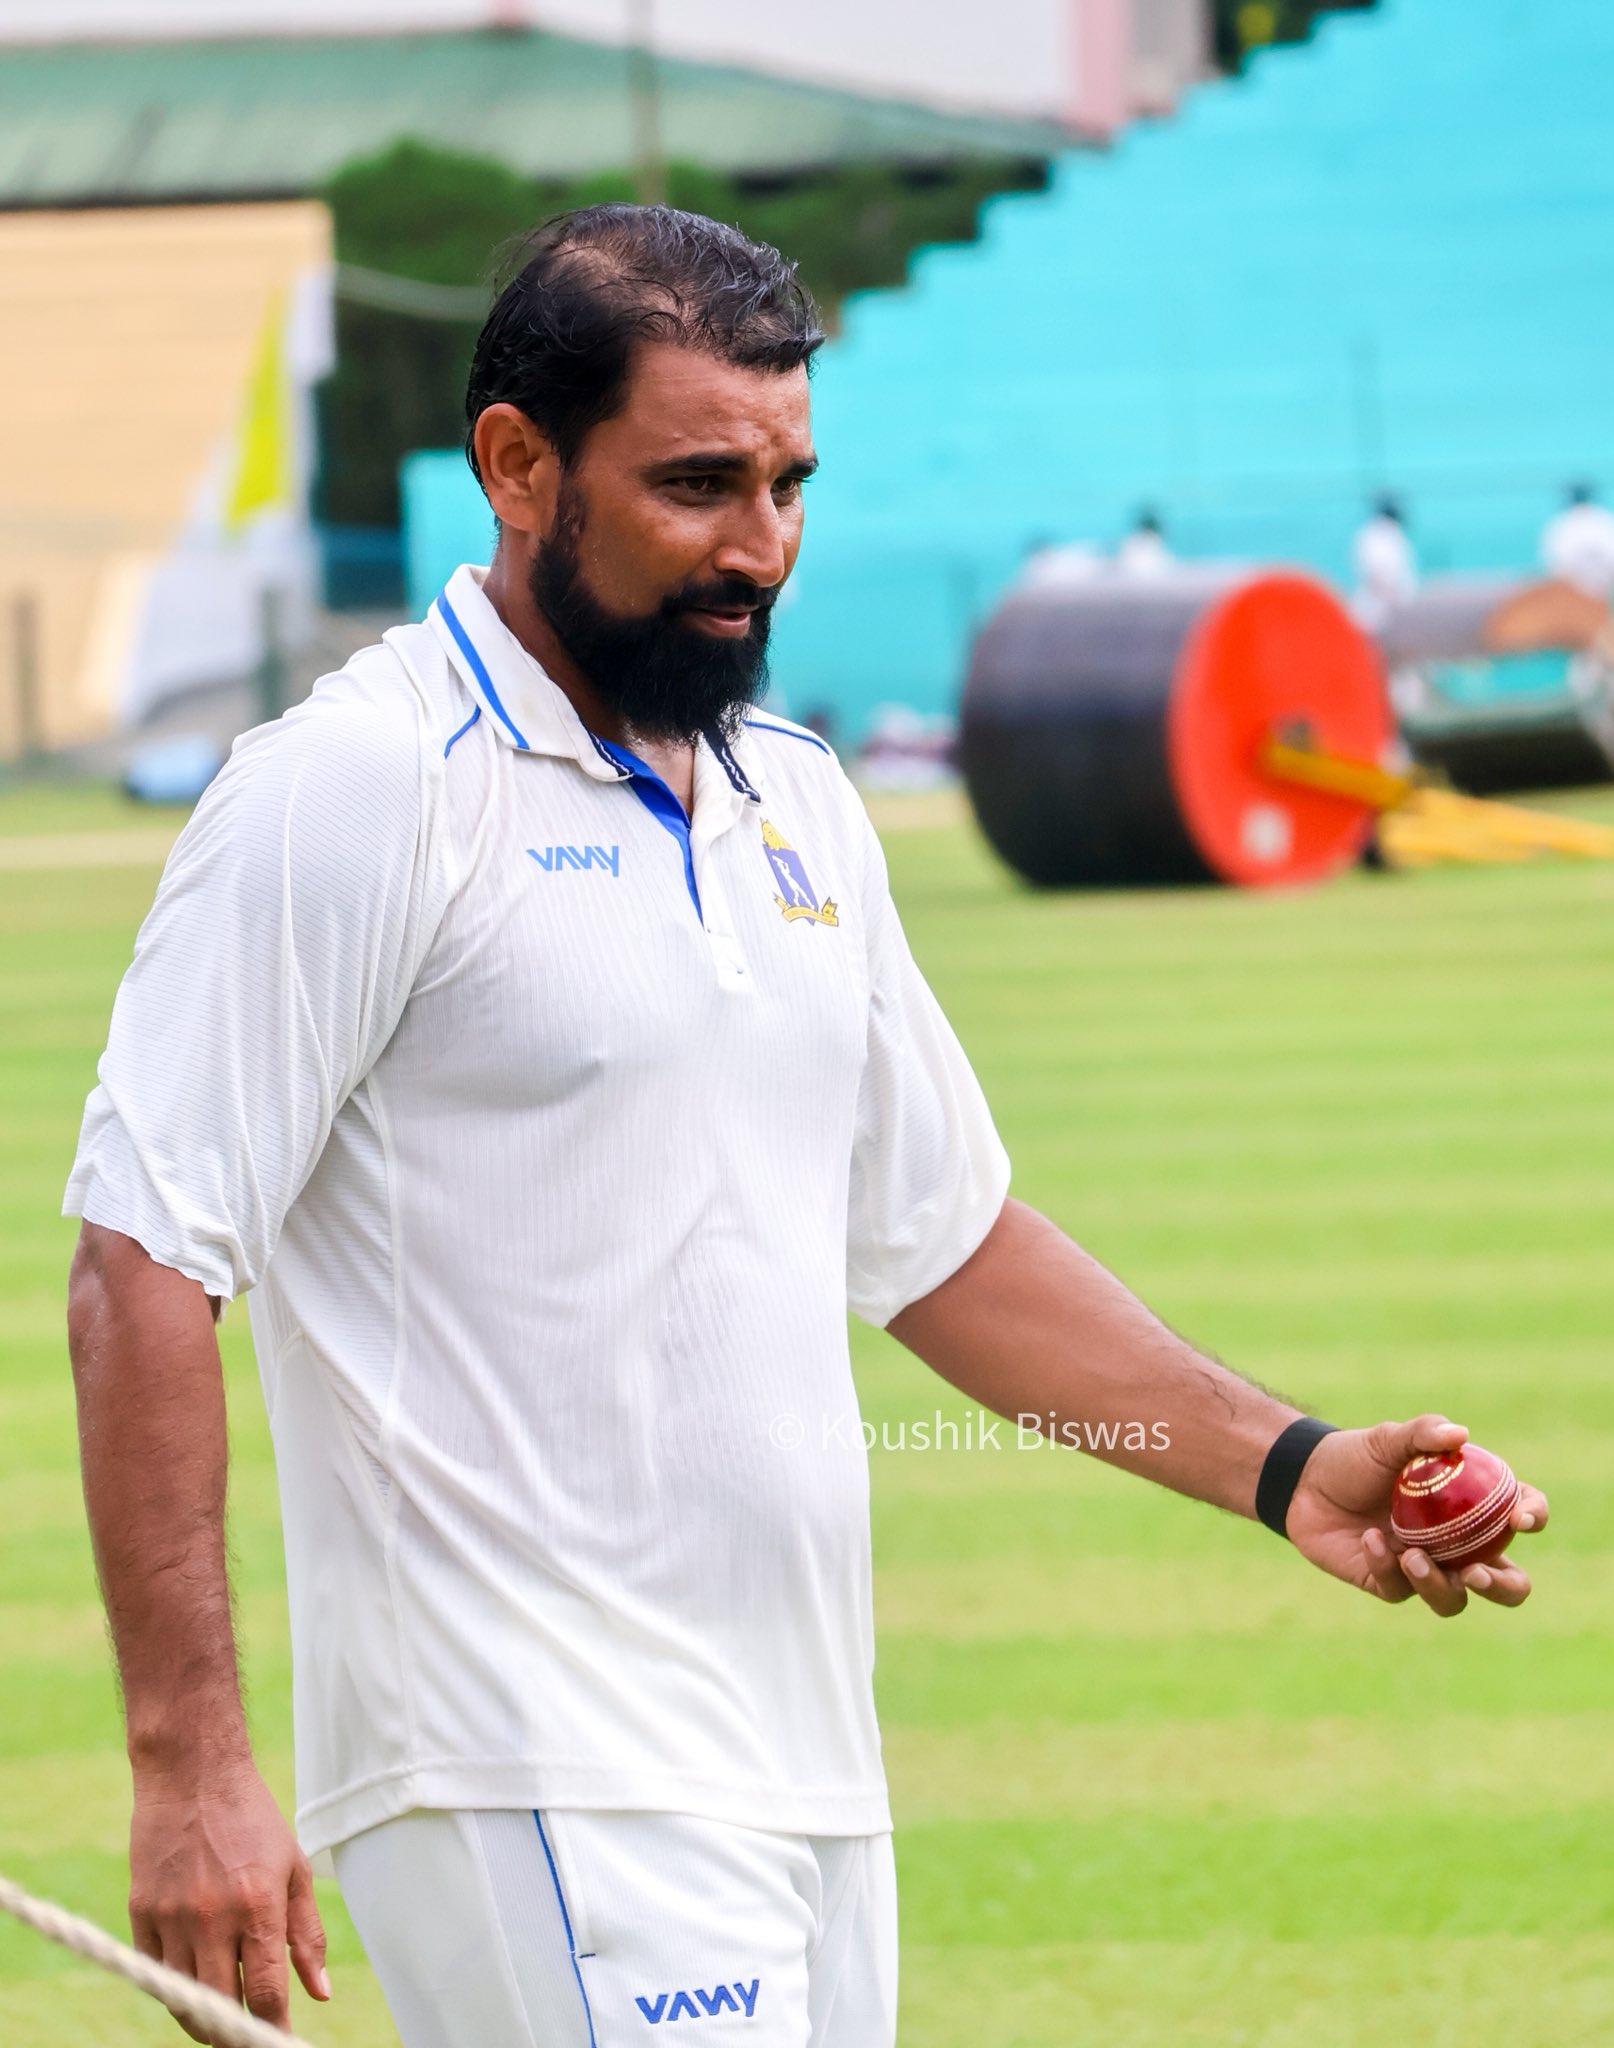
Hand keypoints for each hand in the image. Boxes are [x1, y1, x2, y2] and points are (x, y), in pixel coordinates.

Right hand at [129, 1757, 329, 2039]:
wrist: (193, 1774)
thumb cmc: (252, 1819)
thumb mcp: (293, 1867)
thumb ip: (306, 1934)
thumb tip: (319, 1993)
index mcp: (258, 1906)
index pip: (267, 1993)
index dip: (274, 2028)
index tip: (281, 2040)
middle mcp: (214, 1918)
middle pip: (221, 2007)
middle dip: (237, 2034)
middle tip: (248, 2037)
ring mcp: (173, 1917)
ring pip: (183, 1999)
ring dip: (203, 2021)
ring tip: (221, 2023)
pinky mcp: (141, 1912)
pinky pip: (154, 1974)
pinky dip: (172, 1990)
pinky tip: (190, 1988)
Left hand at [1286, 1413, 1547, 1616]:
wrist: (1303, 1480)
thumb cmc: (1355, 1457)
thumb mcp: (1387, 1438)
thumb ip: (1422, 1433)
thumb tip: (1460, 1434)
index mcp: (1471, 1507)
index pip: (1522, 1514)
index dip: (1533, 1517)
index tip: (1519, 1518)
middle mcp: (1457, 1544)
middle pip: (1508, 1583)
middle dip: (1503, 1587)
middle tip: (1475, 1573)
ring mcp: (1425, 1568)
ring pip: (1455, 1600)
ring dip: (1438, 1586)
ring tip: (1410, 1556)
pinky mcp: (1389, 1584)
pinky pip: (1400, 1590)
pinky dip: (1386, 1566)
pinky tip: (1368, 1540)